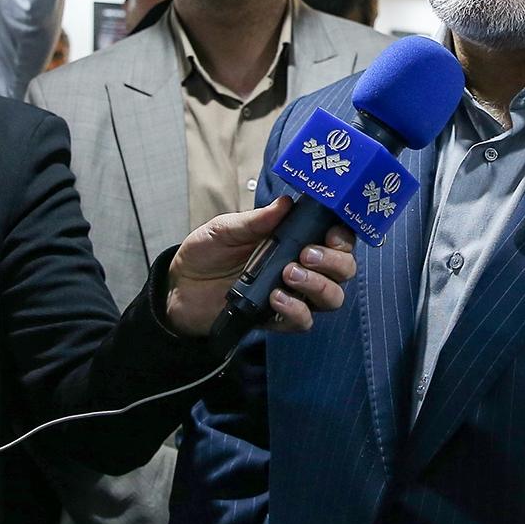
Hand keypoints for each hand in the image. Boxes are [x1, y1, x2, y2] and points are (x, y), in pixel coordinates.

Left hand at [166, 197, 357, 337]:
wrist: (181, 288)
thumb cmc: (207, 252)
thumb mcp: (226, 229)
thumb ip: (256, 220)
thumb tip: (286, 203)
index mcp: (295, 239)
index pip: (337, 238)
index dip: (343, 236)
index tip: (331, 233)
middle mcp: (303, 267)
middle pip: (344, 269)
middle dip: (334, 261)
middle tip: (307, 254)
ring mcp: (294, 295)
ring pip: (332, 297)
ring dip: (319, 285)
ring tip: (290, 274)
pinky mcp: (278, 318)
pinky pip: (303, 320)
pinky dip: (295, 309)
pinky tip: (275, 296)